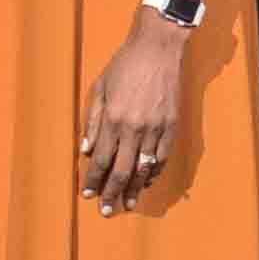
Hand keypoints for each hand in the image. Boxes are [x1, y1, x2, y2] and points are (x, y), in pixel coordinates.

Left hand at [82, 12, 192, 211]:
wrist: (158, 48)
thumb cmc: (124, 65)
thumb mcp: (100, 88)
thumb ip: (92, 121)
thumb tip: (86, 150)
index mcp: (113, 118)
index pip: (101, 159)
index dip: (93, 180)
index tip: (87, 195)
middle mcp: (133, 127)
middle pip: (121, 170)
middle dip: (112, 193)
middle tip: (106, 211)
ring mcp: (155, 128)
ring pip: (143, 168)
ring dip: (135, 189)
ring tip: (129, 204)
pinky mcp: (171, 125)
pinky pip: (162, 156)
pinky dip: (154, 171)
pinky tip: (147, 181)